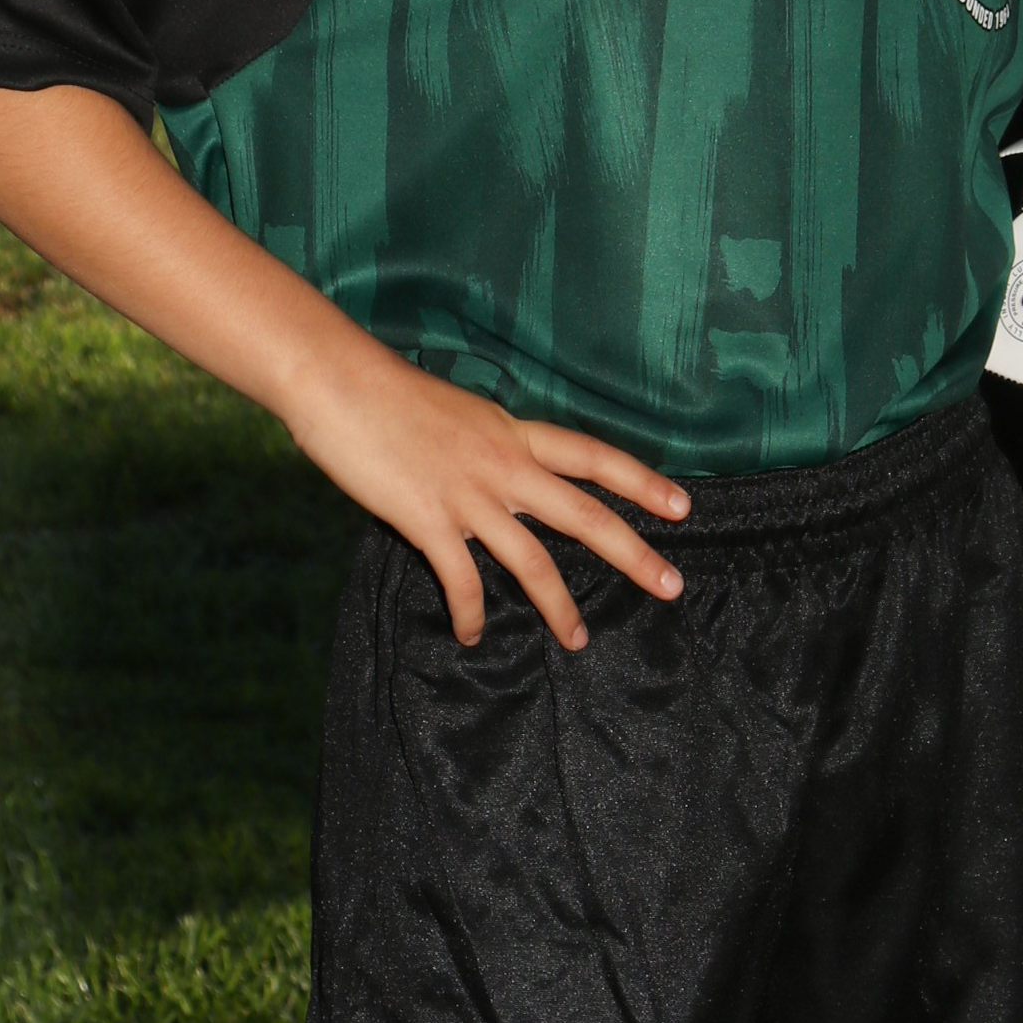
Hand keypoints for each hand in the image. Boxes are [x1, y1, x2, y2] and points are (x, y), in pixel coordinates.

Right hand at [288, 338, 689, 648]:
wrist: (340, 382)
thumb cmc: (390, 392)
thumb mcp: (459, 413)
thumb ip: (485, 446)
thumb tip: (497, 472)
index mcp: (513, 432)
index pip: (594, 455)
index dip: (641, 481)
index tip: (682, 505)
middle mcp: (504, 464)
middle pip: (584, 513)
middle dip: (633, 553)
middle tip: (672, 586)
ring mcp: (468, 494)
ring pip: (531, 559)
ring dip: (559, 604)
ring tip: (579, 640)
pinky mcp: (427, 519)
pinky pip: (460, 579)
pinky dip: (469, 611)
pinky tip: (472, 633)